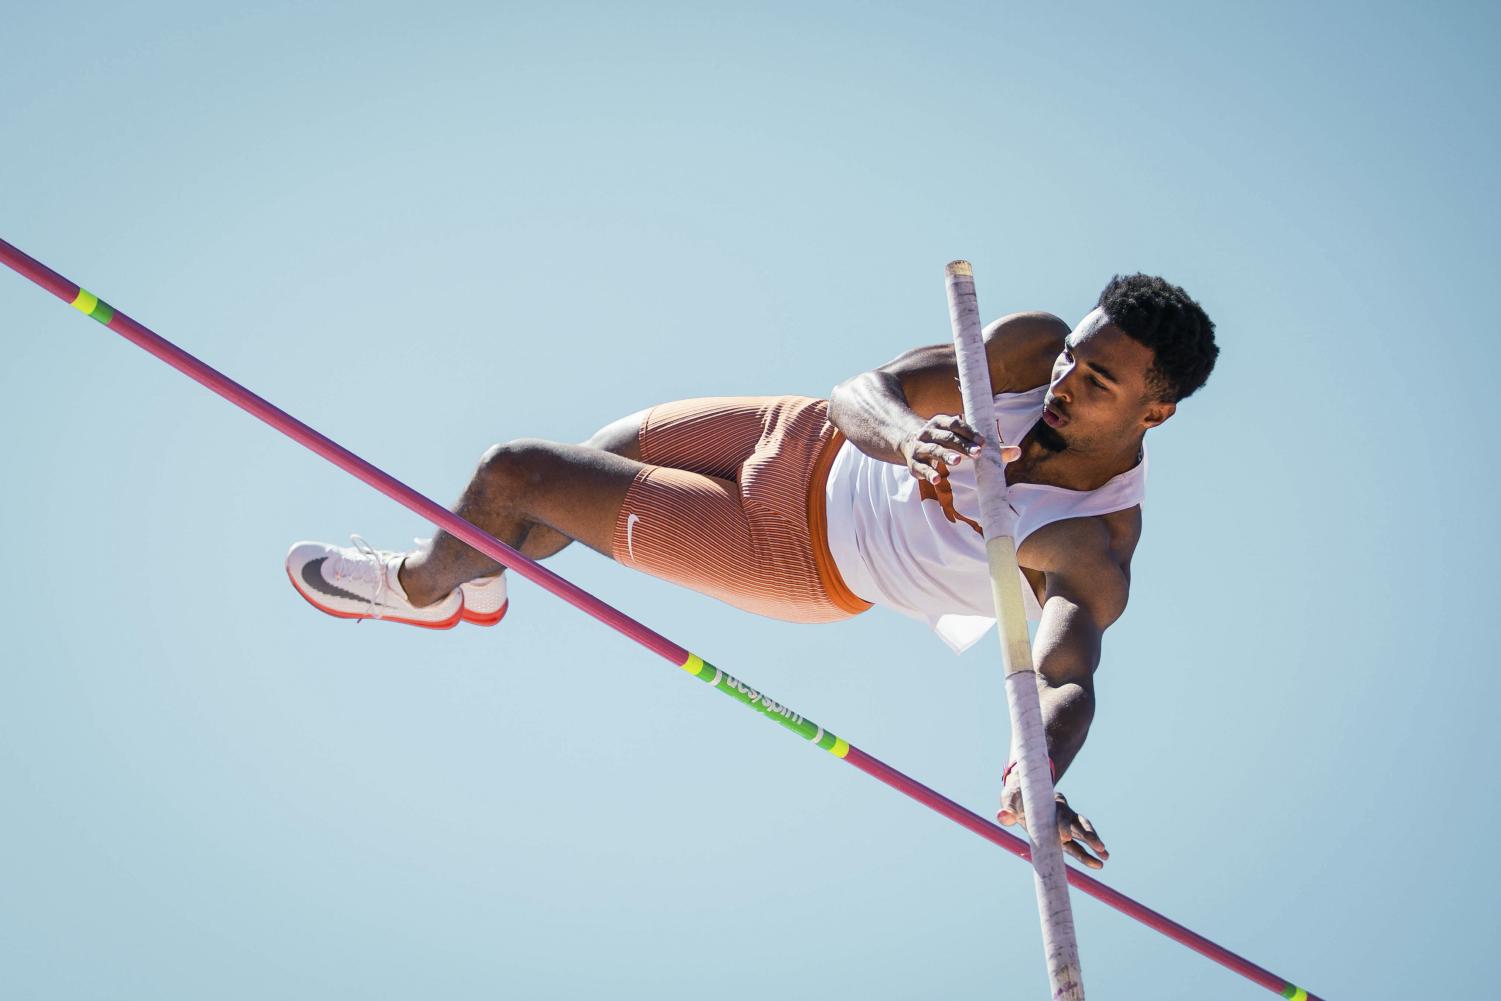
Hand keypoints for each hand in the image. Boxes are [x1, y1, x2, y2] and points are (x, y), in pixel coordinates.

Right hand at [899, 415, 1019, 484]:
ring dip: (945, 456)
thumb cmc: (945, 442)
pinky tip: (937, 479)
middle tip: (976, 453)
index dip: (969, 432)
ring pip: (933, 450)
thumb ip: (989, 447)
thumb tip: (1018, 452)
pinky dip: (929, 473)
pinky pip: (921, 468)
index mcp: (942, 422)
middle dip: (961, 445)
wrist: (908, 443)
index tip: (983, 442)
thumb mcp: (963, 440)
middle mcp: (929, 432)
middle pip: (947, 438)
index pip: (956, 424)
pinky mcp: (914, 464)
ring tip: (957, 462)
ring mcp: (920, 447)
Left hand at [997, 773, 1108, 869]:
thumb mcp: (1010, 800)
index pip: (1058, 815)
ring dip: (1094, 842)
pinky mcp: (1068, 831)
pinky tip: (1101, 860)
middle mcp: (1063, 812)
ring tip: (1105, 855)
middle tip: (1097, 847)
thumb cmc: (1018, 798)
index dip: (1062, 825)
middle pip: (1077, 822)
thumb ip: (1008, 809)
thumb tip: (1001, 817)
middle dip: (1087, 835)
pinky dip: (1091, 850)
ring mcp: (1067, 821)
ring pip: (1083, 831)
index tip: (1064, 838)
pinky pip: (1081, 841)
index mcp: (1050, 804)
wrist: (1025, 792)